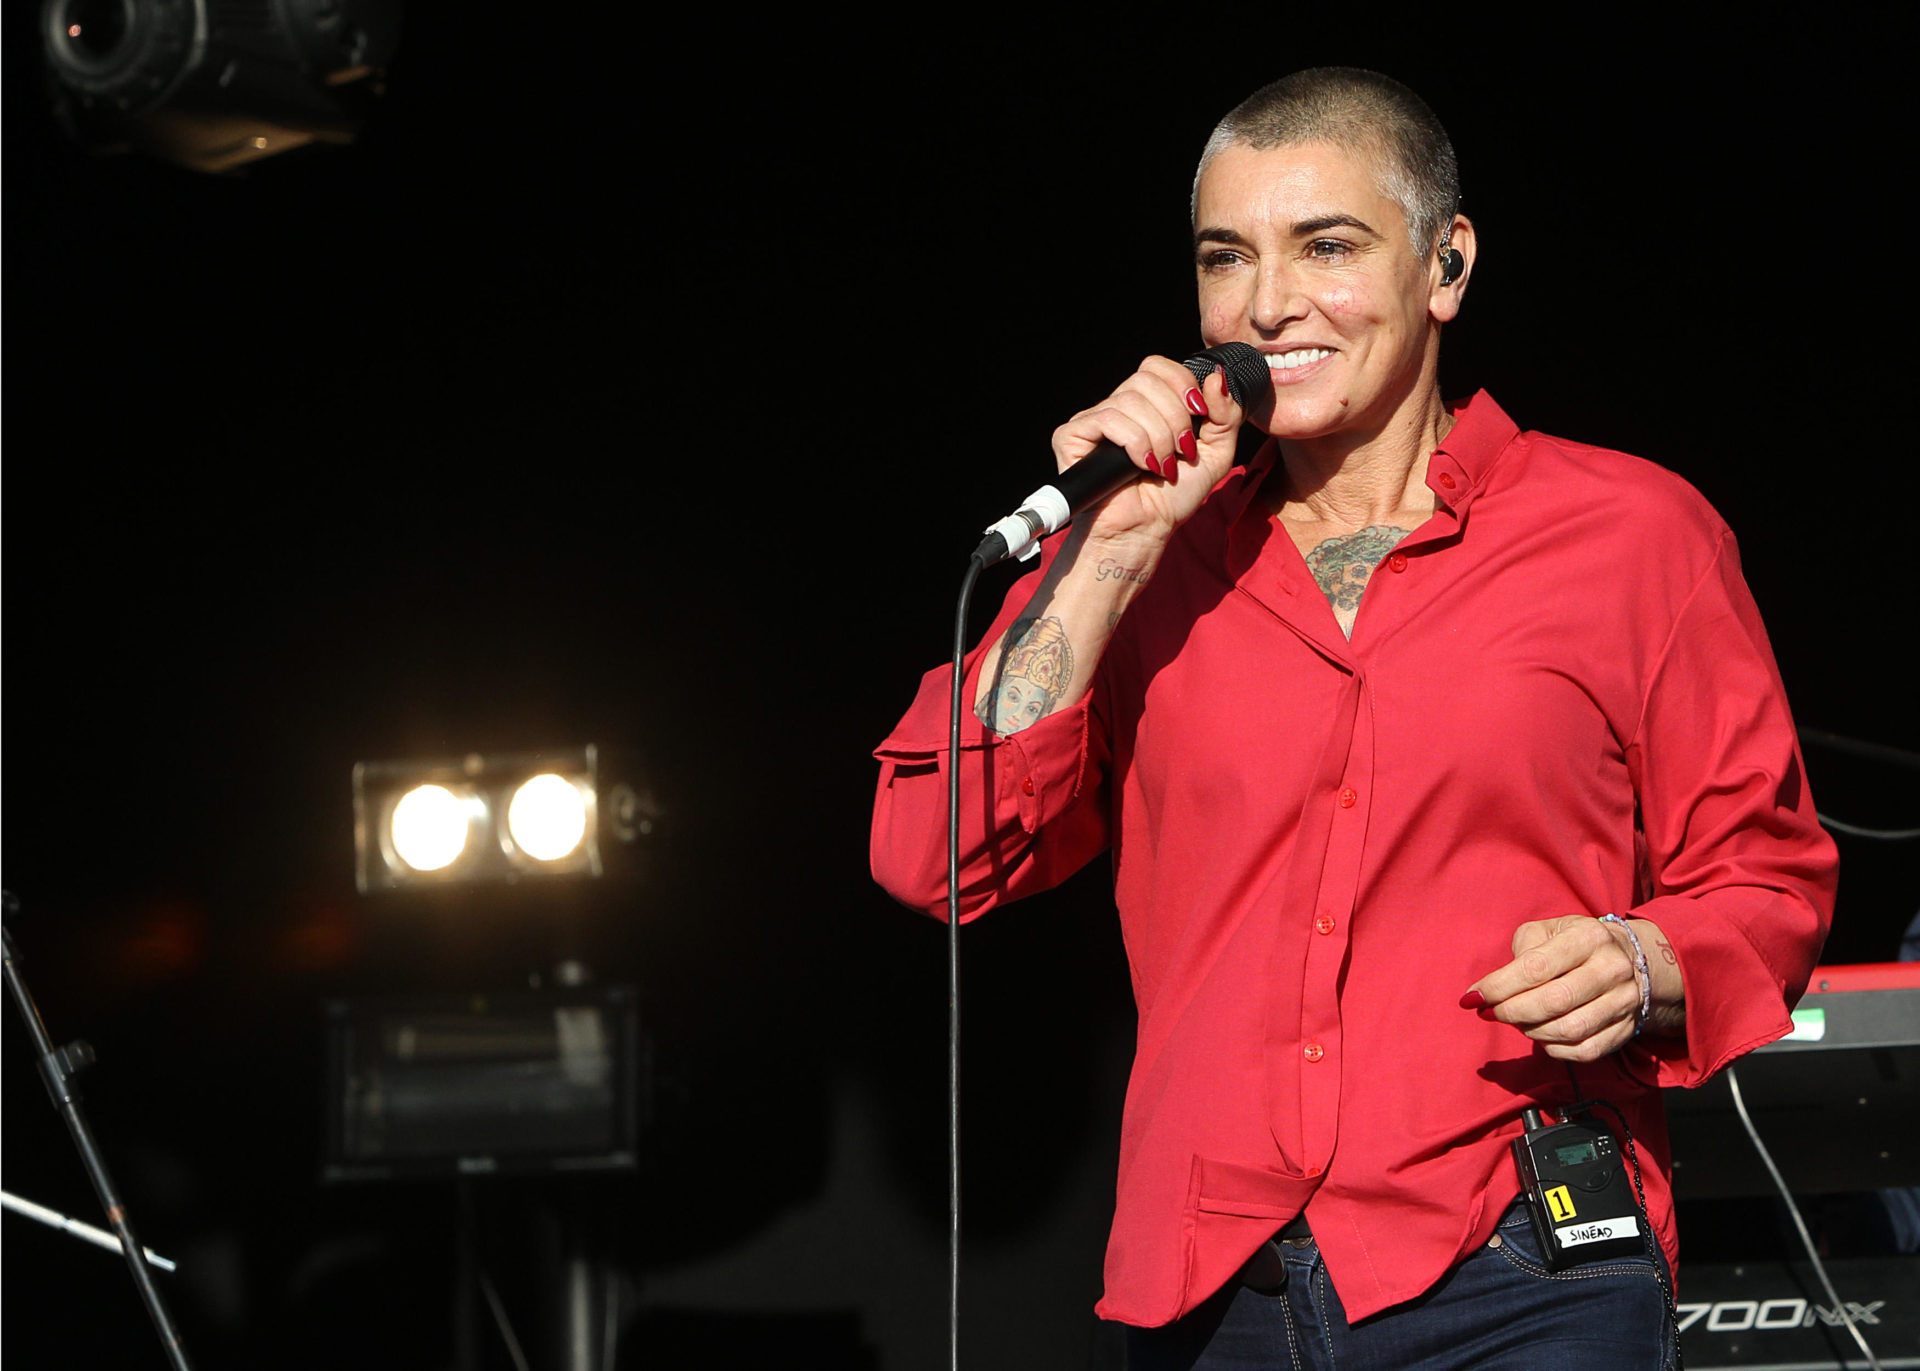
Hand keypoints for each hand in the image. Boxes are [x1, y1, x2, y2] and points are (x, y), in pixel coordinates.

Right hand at [1049, 355, 1247, 549]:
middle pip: (1146, 379)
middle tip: (1180, 451)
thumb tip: (1217, 377)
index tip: (1199, 416)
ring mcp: (1092, 420)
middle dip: (1174, 417)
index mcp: (1145, 405)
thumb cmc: (1172, 498)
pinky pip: (1108, 419)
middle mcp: (1117, 407)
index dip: (1182, 384)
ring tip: (1162, 466)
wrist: (1145, 532)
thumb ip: (1225, 415)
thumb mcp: (1215, 453)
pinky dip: (1134, 442)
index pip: (1157, 366)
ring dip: (1157, 437)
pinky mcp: (1072, 436)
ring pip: (1129, 400)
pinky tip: (1142, 465)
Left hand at [1464, 916, 1645, 1062]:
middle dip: (1512, 1012)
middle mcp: (1611, 969)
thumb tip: (1496, 987)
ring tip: (1516, 1020)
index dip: (1499, 986)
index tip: (1474, 997)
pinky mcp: (1626, 1030)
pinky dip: (1553, 1048)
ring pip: (1568, 1030)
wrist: (1635, 959)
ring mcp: (1623, 1002)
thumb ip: (1522, 949)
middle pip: (1553, 1002)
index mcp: (1589, 938)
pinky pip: (1583, 1050)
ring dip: (1531, 1031)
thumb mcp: (1549, 930)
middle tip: (1491, 1012)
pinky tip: (1540, 1034)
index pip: (1536, 967)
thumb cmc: (1577, 944)